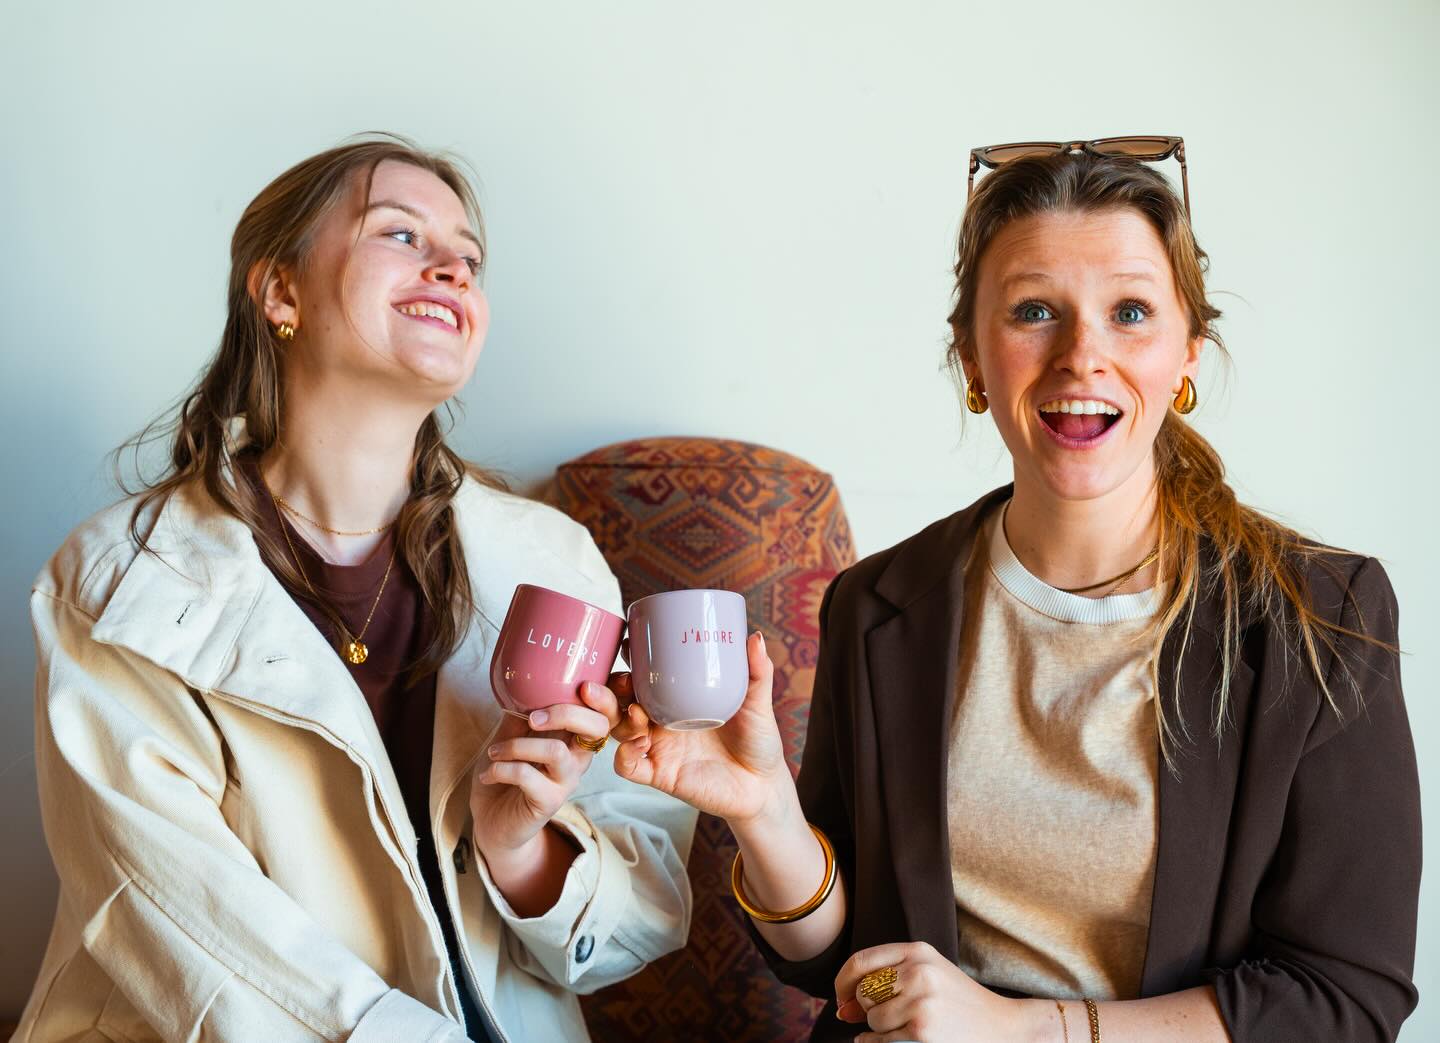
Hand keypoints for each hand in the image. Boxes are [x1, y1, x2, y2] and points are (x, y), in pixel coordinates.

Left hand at [469, 678, 623, 871]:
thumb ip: (520, 715)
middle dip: (567, 713)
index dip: (604, 698)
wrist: (493, 822)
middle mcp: (578, 759)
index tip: (583, 687)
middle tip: (532, 718)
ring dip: (518, 745)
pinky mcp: (548, 802)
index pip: (605, 714)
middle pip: (598, 727)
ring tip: (494, 751)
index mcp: (574, 738)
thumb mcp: (510, 738)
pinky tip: (488, 773)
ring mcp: (565, 782)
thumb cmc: (505, 776)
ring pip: (556, 751)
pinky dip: (501, 768)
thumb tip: (521, 686)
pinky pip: (527, 776)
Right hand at [609, 631, 792, 826]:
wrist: (763, 786)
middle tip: (620, 679)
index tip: (629, 643)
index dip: (630, 661)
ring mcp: (658, 748)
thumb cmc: (757, 741)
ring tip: (634, 711)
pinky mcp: (660, 774)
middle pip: (621, 702)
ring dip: (616, 718)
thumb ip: (757, 672)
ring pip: (619, 730)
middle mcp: (661, 722)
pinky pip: (629, 766)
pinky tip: (637, 745)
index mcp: (677, 700)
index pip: (643, 676)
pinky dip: (624, 755)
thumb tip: (755, 637)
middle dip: (610, 690)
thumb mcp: (758, 703)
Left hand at [834, 942, 1037, 1042]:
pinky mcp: (921, 1028)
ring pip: (872, 1018)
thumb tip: (843, 1007)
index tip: (842, 999)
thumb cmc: (958, 1002)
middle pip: (864, 992)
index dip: (843, 983)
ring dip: (877, 1029)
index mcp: (918, 951)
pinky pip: (880, 1038)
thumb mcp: (927, 975)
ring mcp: (920, 1000)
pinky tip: (888, 1041)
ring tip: (901, 1028)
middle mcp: (918, 971)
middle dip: (866, 1010)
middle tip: (883, 1018)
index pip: (861, 961)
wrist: (1001, 1026)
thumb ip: (887, 980)